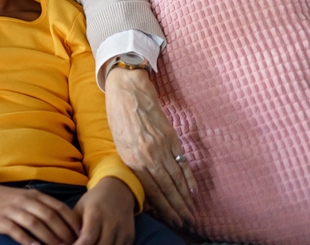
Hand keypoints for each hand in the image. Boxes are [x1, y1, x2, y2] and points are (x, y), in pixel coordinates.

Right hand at [0, 179, 80, 244]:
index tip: (82, 234)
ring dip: (50, 239)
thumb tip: (62, 221)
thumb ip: (41, 206)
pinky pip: (18, 231)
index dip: (72, 222)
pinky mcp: (1, 220)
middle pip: (50, 217)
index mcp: (34, 195)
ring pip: (36, 225)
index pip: (59, 208)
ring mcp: (13, 210)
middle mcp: (25, 201)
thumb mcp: (25, 197)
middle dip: (64, 233)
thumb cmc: (4, 199)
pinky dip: (29, 241)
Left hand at [72, 177, 134, 244]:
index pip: (88, 238)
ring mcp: (123, 231)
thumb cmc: (94, 200)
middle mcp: (111, 223)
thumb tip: (64, 242)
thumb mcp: (80, 207)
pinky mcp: (130, 236)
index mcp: (96, 214)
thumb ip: (73, 224)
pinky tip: (100, 244)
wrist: (118, 191)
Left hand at [105, 67, 196, 227]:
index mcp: (131, 156)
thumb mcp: (118, 140)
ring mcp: (161, 146)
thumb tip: (142, 180)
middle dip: (176, 207)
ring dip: (184, 197)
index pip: (150, 189)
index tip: (170, 218)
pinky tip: (193, 190)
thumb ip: (131, 160)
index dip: (162, 206)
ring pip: (176, 178)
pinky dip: (188, 177)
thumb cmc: (118, 113)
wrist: (127, 88)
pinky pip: (182, 162)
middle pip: (166, 188)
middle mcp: (148, 155)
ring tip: (190, 211)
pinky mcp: (171, 137)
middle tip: (184, 221)